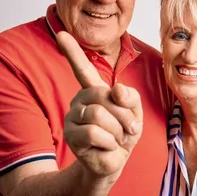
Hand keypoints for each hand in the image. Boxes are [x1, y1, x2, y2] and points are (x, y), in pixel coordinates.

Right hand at [57, 31, 143, 178]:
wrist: (114, 162)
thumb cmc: (123, 135)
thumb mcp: (135, 113)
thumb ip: (131, 98)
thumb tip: (117, 89)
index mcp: (95, 90)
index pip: (82, 69)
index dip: (72, 52)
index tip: (62, 34)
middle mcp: (80, 100)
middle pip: (104, 96)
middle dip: (124, 115)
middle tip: (130, 129)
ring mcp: (73, 117)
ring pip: (99, 115)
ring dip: (117, 130)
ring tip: (117, 139)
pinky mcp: (71, 134)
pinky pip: (95, 133)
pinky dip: (109, 143)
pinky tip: (107, 147)